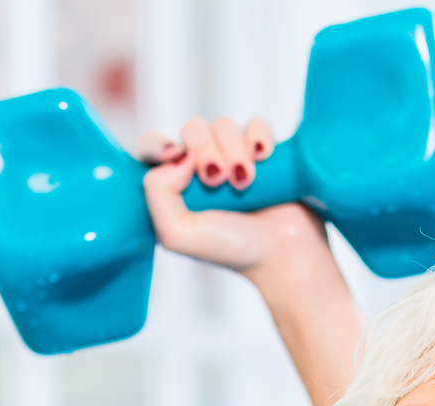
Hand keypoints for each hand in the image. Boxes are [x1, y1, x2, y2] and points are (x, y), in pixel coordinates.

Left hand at [137, 118, 333, 279]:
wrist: (283, 253)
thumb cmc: (231, 249)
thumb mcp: (176, 234)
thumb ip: (156, 194)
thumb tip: (178, 156)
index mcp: (175, 185)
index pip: (152, 146)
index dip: (158, 144)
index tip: (174, 155)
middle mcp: (201, 167)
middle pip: (192, 129)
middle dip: (204, 151)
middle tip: (218, 181)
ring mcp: (234, 156)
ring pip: (224, 125)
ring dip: (234, 151)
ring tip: (245, 182)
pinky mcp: (264, 152)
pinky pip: (256, 124)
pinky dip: (259, 137)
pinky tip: (264, 157)